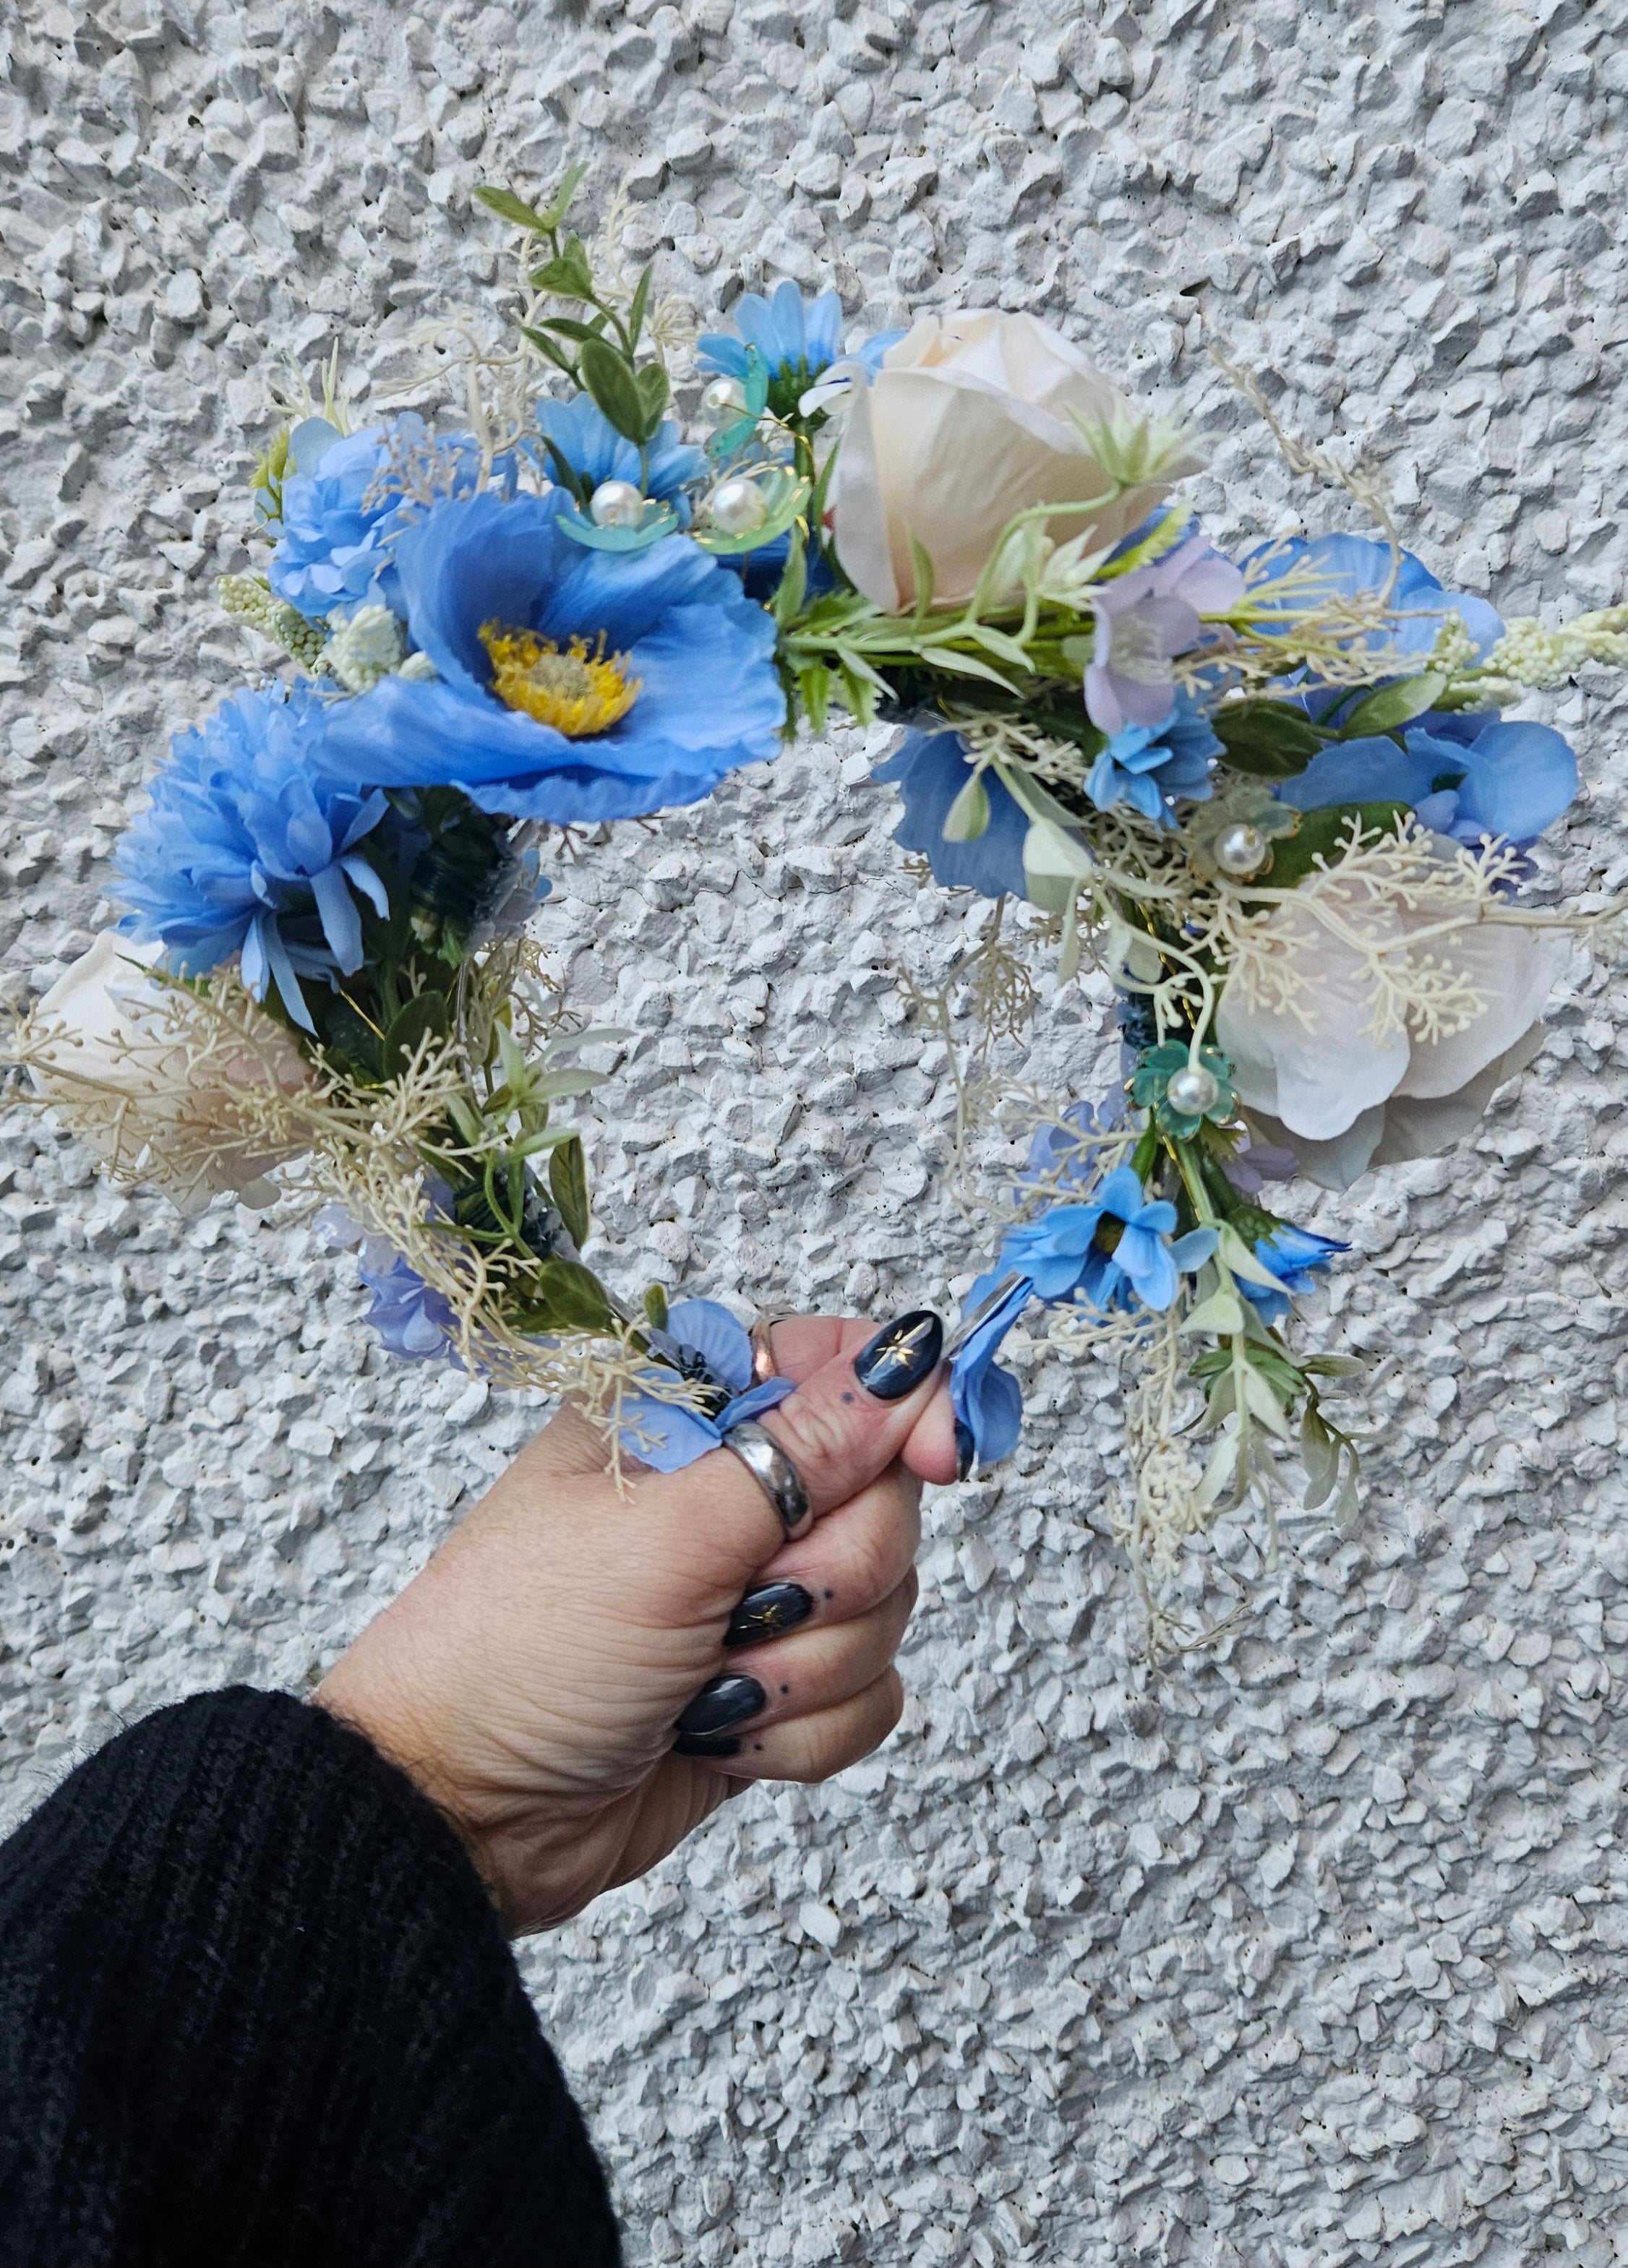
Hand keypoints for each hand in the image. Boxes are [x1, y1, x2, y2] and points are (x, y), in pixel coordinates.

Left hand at [317, 1311, 954, 1933]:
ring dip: (801, 1664)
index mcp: (690, 1417)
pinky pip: (870, 1693)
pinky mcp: (773, 1689)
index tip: (941, 1459)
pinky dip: (801, 1730)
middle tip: (740, 1603)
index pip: (845, 1366)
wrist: (459, 1813)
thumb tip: (909, 1359)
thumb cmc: (517, 1648)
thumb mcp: (664, 1535)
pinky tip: (718, 1738)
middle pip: (886, 1496)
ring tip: (701, 1685)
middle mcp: (730, 1495)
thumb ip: (803, 1449)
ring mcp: (755, 1594)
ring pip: (886, 1604)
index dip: (907, 1407)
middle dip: (828, 1572)